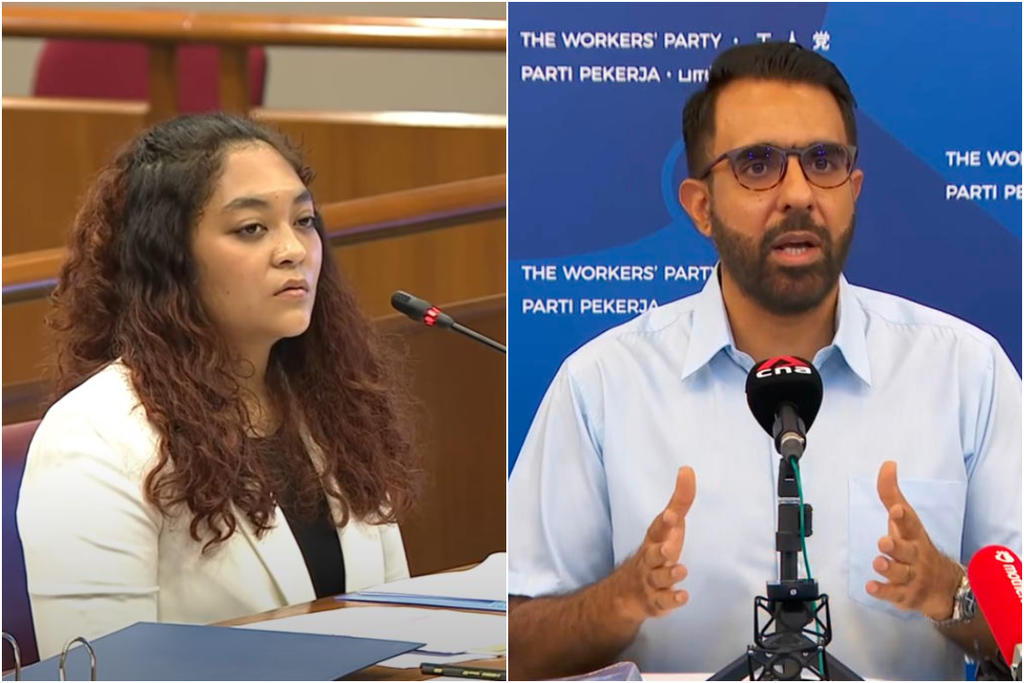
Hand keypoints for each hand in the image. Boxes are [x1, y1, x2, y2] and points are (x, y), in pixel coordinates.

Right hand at [616, 466, 695, 621]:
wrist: (628, 590)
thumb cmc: (656, 550)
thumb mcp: (668, 526)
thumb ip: (680, 501)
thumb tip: (688, 470)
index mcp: (654, 539)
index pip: (658, 528)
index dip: (665, 522)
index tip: (672, 515)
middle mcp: (650, 559)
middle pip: (653, 555)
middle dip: (660, 551)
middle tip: (669, 548)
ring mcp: (651, 581)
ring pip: (658, 579)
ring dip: (669, 575)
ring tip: (681, 570)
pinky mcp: (656, 601)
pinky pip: (662, 602)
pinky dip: (672, 600)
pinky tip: (682, 596)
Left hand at [865, 461, 961, 619]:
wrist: (946, 588)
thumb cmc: (916, 547)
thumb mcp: (906, 521)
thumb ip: (891, 494)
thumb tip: (887, 464)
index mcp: (915, 535)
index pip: (910, 524)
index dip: (903, 517)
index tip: (895, 510)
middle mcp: (916, 556)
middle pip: (907, 551)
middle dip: (896, 546)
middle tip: (883, 542)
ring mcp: (912, 577)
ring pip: (901, 574)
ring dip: (889, 568)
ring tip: (878, 562)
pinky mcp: (906, 596)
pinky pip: (894, 595)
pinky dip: (883, 592)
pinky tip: (871, 587)